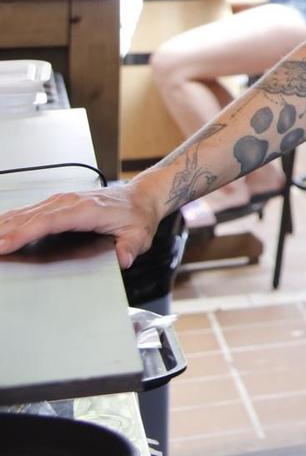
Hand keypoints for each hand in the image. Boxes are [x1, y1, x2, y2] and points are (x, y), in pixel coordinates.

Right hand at [0, 182, 164, 268]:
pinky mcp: (57, 202)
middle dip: (5, 232)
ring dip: (3, 226)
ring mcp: (62, 200)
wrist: (142, 197)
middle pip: (30, 217)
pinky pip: (29, 211)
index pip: (48, 222)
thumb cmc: (137, 216)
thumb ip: (129, 247)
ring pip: (25, 212)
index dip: (24, 233)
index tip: (4, 244)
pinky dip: (10, 220)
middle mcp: (70, 202)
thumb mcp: (139, 234)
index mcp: (86, 210)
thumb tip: (123, 259)